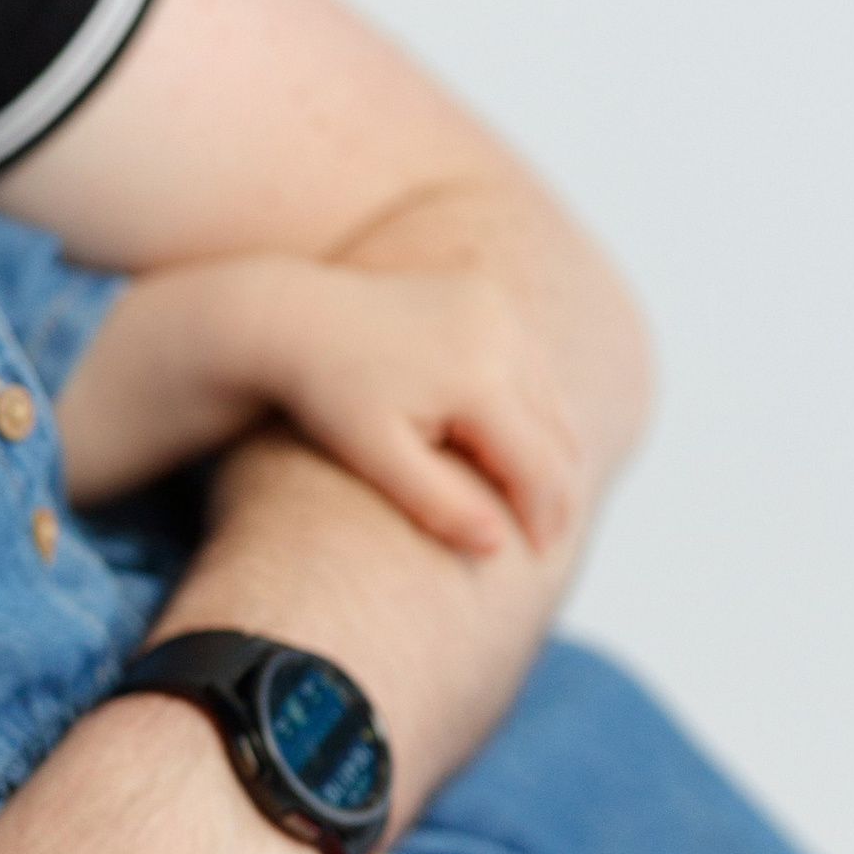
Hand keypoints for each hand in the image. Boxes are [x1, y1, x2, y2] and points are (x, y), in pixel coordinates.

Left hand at [273, 266, 580, 557]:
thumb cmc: (330, 395)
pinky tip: (517, 444)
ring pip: (551, 398)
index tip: (541, 555)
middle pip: (556, 432)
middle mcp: (501, 336)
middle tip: (552, 536)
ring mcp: (499, 310)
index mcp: (478, 379)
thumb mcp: (375, 456)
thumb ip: (436, 501)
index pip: (537, 465)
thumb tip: (498, 545)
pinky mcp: (489, 298)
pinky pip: (530, 364)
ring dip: (550, 447)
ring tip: (539, 496)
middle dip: (557, 487)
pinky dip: (532, 406)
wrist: (296, 318)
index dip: (544, 515)